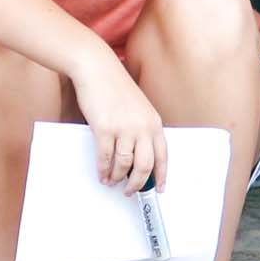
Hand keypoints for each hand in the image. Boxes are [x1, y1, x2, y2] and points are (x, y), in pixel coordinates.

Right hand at [73, 63, 166, 193]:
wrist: (97, 69)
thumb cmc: (115, 86)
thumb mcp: (138, 108)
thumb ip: (142, 128)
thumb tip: (137, 155)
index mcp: (154, 122)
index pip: (162, 156)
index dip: (161, 175)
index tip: (158, 188)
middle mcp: (142, 127)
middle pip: (145, 166)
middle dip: (138, 183)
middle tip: (131, 191)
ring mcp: (124, 129)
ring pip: (124, 165)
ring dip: (118, 177)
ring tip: (112, 181)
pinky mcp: (104, 129)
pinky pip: (105, 158)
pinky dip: (103, 170)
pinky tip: (102, 173)